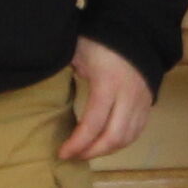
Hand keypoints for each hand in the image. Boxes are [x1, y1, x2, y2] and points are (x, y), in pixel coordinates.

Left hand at [63, 38, 155, 163]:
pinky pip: (137, 131)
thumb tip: (39, 85)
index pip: (93, 124)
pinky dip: (121, 142)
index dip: (77, 143)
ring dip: (107, 150)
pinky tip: (106, 143)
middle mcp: (128, 97)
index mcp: (108, 84)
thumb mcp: (77, 51)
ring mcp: (141, 102)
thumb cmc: (101, 40)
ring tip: (87, 151)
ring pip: (127, 138)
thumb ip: (62, 70)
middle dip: (92, 152)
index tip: (62, 152)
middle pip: (113, 138)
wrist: (136, 31)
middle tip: (74, 156)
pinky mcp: (148, 103)